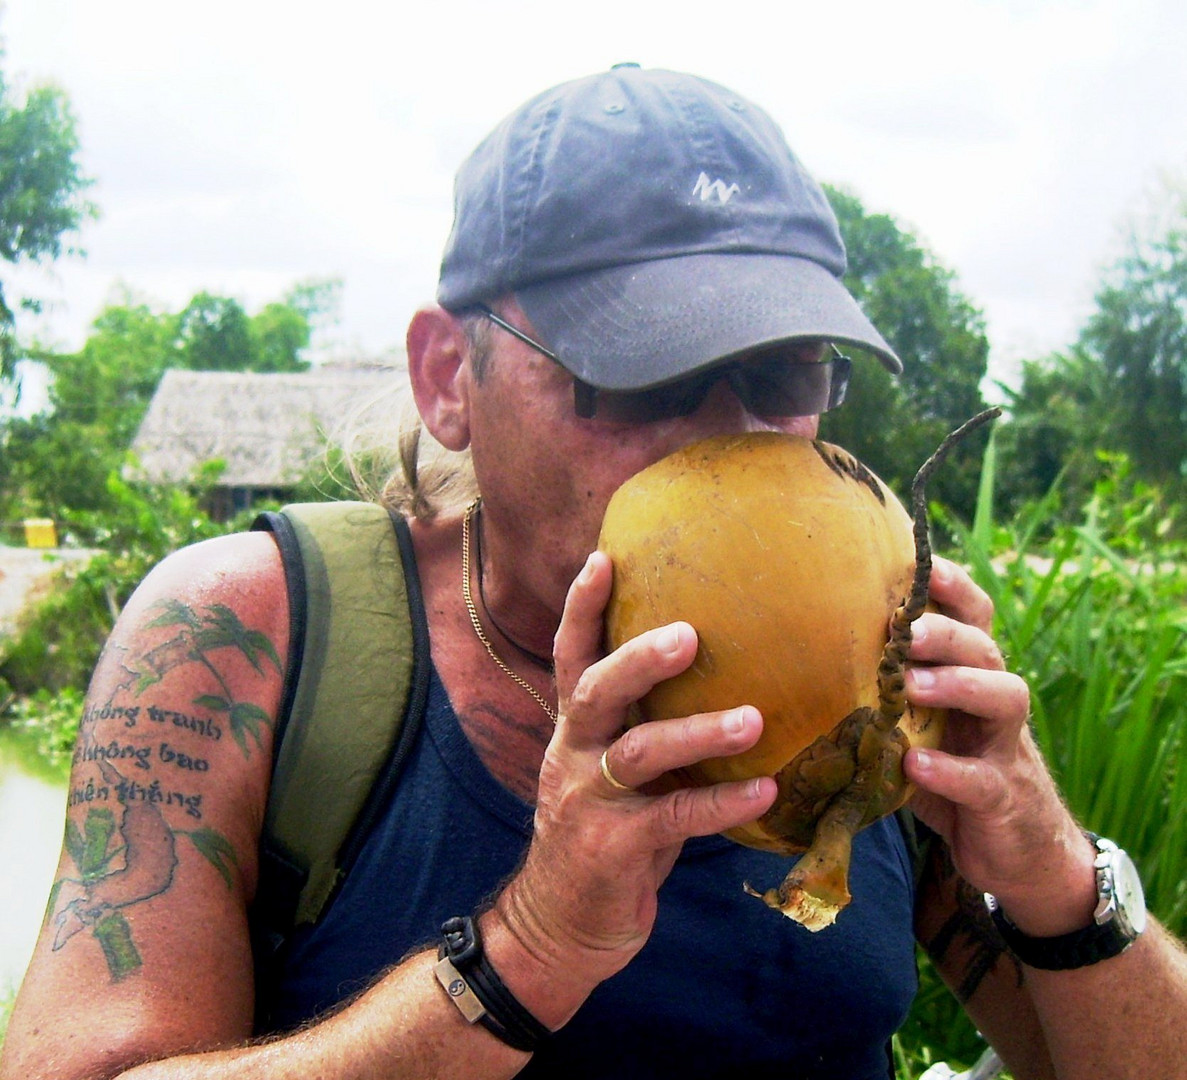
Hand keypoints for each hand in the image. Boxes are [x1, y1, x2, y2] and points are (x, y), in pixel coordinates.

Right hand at [491, 551, 775, 1021]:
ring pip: (640, 753)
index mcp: (574, 728)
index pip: (570, 655)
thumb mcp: (613, 770)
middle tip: (690, 635)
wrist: (560, 923)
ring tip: (753, 719)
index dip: (583, 607)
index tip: (605, 556)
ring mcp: (589, 800)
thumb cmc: (605, 831)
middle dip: (640, 659)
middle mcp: (574, 753)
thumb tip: (720, 673)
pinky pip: (675, 817)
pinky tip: (766, 791)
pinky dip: (722, 803)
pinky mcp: (614, 848)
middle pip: (597, 690)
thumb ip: (644, 725)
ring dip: (699, 733)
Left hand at [902, 555, 1095, 932]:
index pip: (973, 617)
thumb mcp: (920, 728)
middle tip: (904, 629)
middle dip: (946, 632)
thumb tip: (804, 654)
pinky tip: (917, 764)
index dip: (952, 586)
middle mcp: (993, 704)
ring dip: (958, 685)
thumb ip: (884, 693)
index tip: (918, 560)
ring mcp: (1005, 750)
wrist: (1017, 851)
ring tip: (912, 686)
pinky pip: (984, 780)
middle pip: (985, 648)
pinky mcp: (1003, 799)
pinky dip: (952, 770)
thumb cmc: (950, 774)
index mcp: (971, 677)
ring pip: (1005, 699)